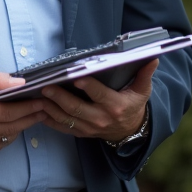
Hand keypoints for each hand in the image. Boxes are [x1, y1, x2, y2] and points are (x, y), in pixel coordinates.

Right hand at [0, 71, 46, 160]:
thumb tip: (18, 83)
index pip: (5, 111)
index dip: (26, 108)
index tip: (39, 102)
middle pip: (8, 126)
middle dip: (29, 118)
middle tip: (42, 110)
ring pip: (4, 138)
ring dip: (20, 128)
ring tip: (31, 117)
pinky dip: (6, 137)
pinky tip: (12, 128)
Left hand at [41, 58, 156, 141]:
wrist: (130, 131)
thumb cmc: (133, 105)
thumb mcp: (142, 91)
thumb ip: (145, 74)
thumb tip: (152, 57)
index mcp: (116, 106)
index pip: (100, 96)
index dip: (88, 87)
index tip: (76, 78)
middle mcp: (101, 119)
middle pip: (77, 108)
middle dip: (60, 97)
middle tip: (46, 86)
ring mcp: (90, 128)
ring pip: (67, 118)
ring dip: (51, 108)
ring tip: (38, 96)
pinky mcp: (81, 133)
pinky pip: (63, 128)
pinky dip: (50, 120)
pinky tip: (40, 110)